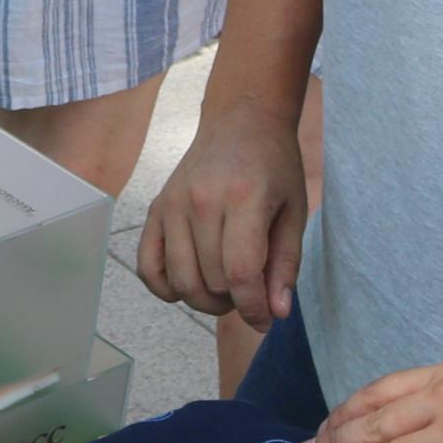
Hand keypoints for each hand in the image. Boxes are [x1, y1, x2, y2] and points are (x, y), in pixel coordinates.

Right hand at [136, 111, 307, 328]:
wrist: (240, 122)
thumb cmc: (275, 167)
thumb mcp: (295, 213)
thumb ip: (285, 265)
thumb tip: (275, 313)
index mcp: (243, 198)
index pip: (241, 273)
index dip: (254, 308)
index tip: (266, 320)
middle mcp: (200, 201)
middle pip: (211, 281)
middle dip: (235, 302)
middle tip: (251, 293)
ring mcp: (171, 204)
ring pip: (181, 281)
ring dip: (205, 300)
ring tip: (226, 288)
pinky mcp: (154, 209)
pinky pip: (148, 266)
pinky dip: (166, 288)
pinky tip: (188, 284)